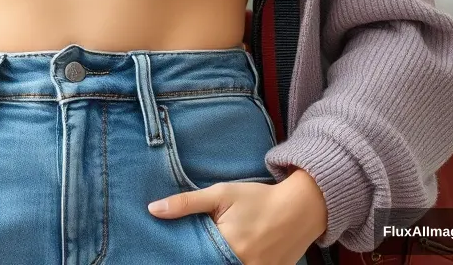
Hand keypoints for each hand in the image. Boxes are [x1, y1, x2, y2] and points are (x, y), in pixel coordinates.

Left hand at [148, 168, 326, 264]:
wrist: (300, 208)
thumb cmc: (258, 198)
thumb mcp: (221, 194)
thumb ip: (187, 203)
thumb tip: (153, 210)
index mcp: (229, 246)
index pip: (196, 259)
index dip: (185, 256)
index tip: (170, 253)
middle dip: (203, 258)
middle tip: (202, 246)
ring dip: (219, 261)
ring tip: (216, 249)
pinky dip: (237, 263)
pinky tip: (233, 254)